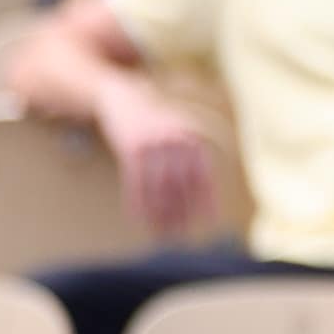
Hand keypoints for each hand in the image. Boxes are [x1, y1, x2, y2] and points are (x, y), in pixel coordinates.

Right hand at [100, 82, 217, 236]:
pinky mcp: (132, 148)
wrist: (123, 99)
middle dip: (181, 213)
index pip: (204, 176)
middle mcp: (176, 140)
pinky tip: (138, 219)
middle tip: (180, 235)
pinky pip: (136, 183)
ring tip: (161, 233)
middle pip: (181, 186)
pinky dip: (138, 204)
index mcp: (193, 137)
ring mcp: (153, 143)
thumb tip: (198, 200)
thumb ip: (189, 162)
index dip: (207, 200)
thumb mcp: (177, 136)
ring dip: (160, 215)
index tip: (209, 222)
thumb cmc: (154, 124)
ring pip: (158, 188)